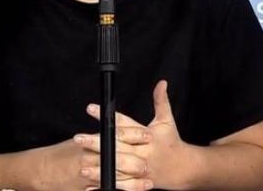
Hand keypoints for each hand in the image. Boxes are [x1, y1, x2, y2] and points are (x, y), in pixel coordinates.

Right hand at [28, 137, 151, 190]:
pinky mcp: (86, 189)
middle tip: (150, 163)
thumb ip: (97, 140)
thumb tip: (115, 134)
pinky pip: (105, 190)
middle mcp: (90, 157)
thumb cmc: (60, 156)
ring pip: (115, 177)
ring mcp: (88, 175)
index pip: (116, 135)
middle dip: (136, 161)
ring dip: (132, 181)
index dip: (134, 135)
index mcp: (91, 142)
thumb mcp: (79, 144)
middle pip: (119, 158)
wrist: (40, 170)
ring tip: (147, 184)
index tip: (149, 135)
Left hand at [75, 80, 193, 189]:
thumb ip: (161, 101)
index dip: (107, 117)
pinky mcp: (137, 183)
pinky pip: (120, 186)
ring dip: (100, 168)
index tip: (90, 108)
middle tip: (79, 138)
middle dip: (98, 143)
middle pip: (118, 147)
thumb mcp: (166, 120)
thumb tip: (161, 82)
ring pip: (118, 169)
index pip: (124, 124)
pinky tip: (89, 186)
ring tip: (82, 166)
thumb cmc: (171, 142)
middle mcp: (143, 153)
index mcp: (148, 137)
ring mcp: (140, 170)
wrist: (183, 169)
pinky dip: (105, 186)